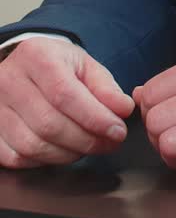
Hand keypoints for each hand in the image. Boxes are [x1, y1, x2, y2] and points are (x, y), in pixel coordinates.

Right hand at [0, 38, 134, 168]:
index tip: (117, 131)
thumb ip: (106, 87)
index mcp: (36, 56)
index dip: (95, 118)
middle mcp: (9, 80)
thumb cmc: (58, 66)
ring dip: (69, 154)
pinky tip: (62, 150)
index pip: (65, 95)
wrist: (25, 67)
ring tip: (89, 146)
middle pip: (49, 124)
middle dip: (87, 140)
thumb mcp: (85, 65)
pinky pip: (18, 158)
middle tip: (110, 142)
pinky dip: (45, 161)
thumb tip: (123, 110)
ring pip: (34, 146)